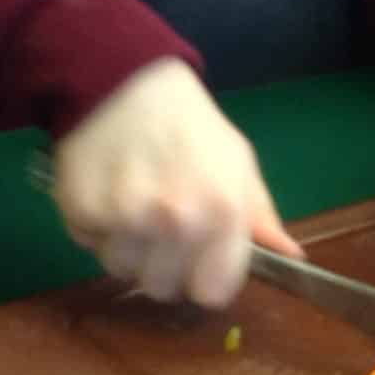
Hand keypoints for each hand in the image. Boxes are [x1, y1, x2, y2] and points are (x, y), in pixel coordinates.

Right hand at [52, 57, 300, 307]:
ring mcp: (126, 219)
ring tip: (131, 202)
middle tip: (158, 223)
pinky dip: (96, 226)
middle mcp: (176, 222)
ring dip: (126, 247)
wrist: (126, 81)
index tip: (197, 260)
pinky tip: (107, 190)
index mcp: (222, 212)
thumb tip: (291, 256)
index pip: (211, 293)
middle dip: (161, 264)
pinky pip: (90, 245)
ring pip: (122, 269)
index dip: (203, 278)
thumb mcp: (237, 162)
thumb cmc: (190, 125)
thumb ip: (260, 215)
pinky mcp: (84, 211)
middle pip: (163, 288)